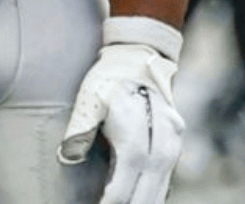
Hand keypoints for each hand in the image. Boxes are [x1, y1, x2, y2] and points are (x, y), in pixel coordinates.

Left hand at [60, 17, 183, 203]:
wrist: (141, 55)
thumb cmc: (110, 78)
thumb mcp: (90, 98)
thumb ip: (81, 128)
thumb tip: (68, 156)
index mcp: (139, 129)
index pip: (127, 178)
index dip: (113, 201)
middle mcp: (162, 137)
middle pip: (148, 188)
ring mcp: (173, 140)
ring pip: (162, 185)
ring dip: (146, 202)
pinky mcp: (176, 141)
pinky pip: (167, 176)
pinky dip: (154, 193)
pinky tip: (141, 200)